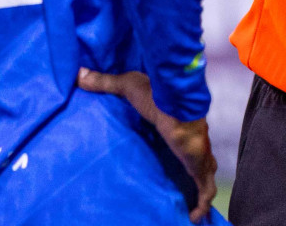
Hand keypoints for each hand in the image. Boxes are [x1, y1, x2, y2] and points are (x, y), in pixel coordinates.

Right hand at [78, 69, 215, 222]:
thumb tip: (80, 75)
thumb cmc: (157, 94)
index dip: (183, 155)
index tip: (175, 165)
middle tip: (183, 193)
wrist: (175, 101)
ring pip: (204, 180)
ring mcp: (198, 156)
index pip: (184, 145)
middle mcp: (192, 145)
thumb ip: (106, 83)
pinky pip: (205, 190)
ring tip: (189, 211)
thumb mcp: (128, 87)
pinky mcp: (199, 166)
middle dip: (194, 178)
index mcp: (179, 128)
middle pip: (198, 165)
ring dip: (199, 195)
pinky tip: (193, 217)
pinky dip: (201, 204)